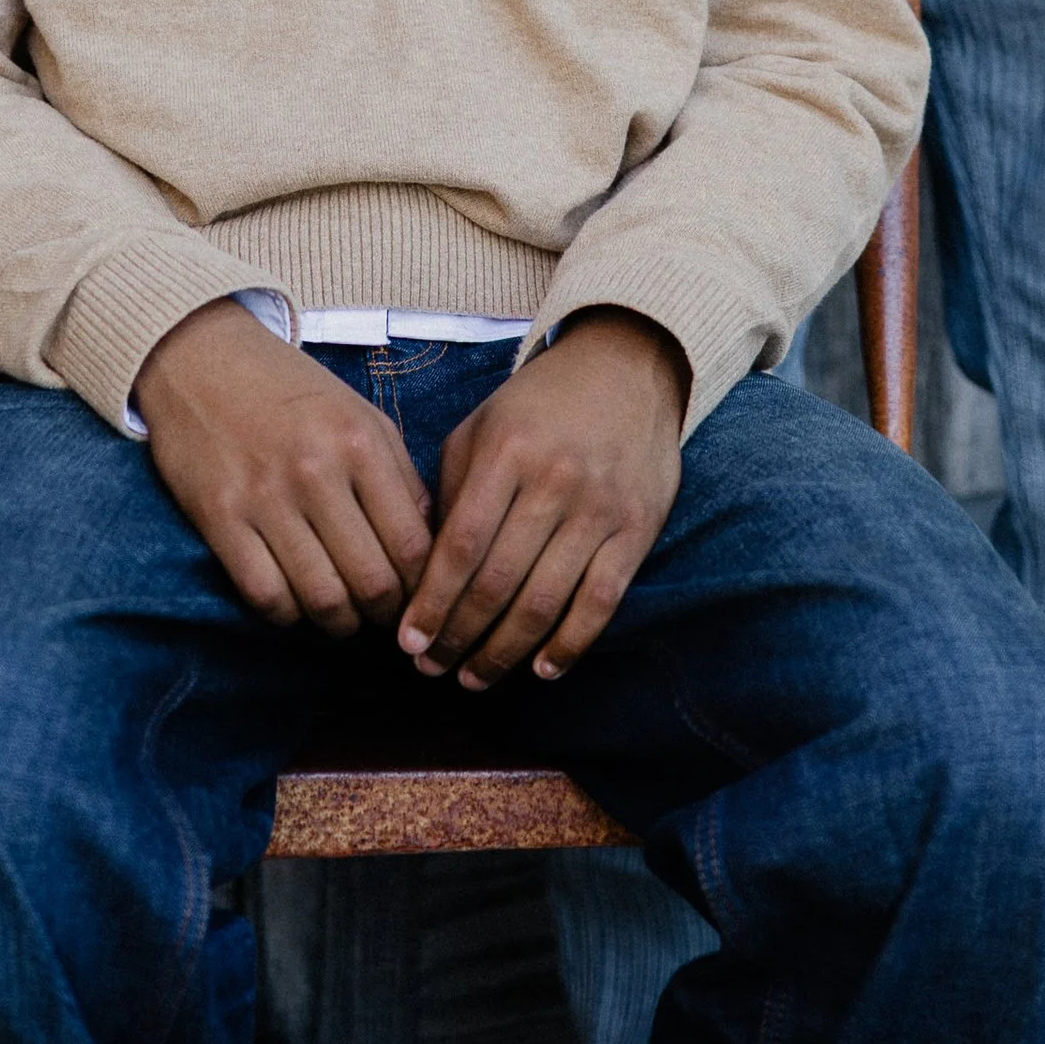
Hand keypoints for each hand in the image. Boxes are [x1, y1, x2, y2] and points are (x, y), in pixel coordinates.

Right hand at [133, 298, 432, 631]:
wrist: (202, 358)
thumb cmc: (291, 393)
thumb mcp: (360, 415)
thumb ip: (399, 478)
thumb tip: (429, 546)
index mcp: (360, 443)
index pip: (412, 545)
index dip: (423, 587)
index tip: (419, 597)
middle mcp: (317, 470)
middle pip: (372, 582)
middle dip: (386, 616)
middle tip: (384, 620)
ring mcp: (266, 496)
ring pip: (322, 599)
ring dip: (340, 625)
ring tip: (344, 619)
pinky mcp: (220, 517)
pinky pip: (266, 596)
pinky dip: (289, 617)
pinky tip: (297, 606)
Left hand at [396, 309, 686, 690]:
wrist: (627, 367)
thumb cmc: (539, 405)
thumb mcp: (482, 426)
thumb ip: (451, 490)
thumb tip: (422, 570)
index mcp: (507, 452)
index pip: (460, 545)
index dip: (431, 602)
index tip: (407, 641)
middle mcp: (554, 481)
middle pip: (498, 582)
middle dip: (458, 636)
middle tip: (431, 667)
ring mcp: (600, 507)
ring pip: (545, 601)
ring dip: (504, 651)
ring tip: (474, 677)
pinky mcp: (637, 528)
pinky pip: (600, 602)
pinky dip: (570, 645)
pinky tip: (541, 669)